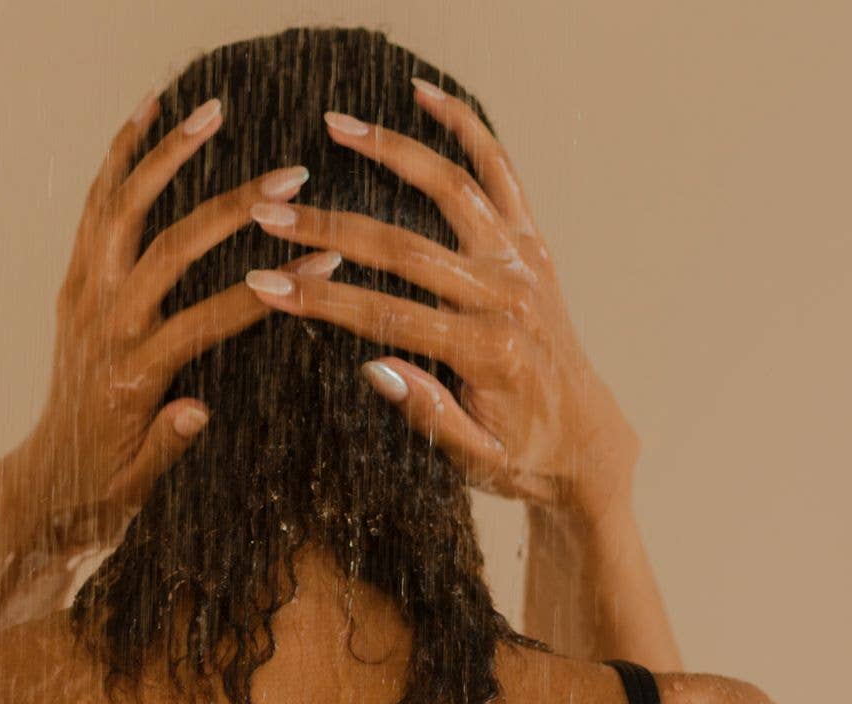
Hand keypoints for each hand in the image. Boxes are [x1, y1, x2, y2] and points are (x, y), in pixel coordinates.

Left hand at [0, 94, 341, 552]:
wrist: (50, 480)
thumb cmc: (109, 487)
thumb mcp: (141, 485)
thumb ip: (167, 445)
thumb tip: (197, 414)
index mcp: (132, 377)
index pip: (207, 320)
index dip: (267, 289)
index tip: (323, 256)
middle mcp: (104, 327)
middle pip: (168, 250)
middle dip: (232, 209)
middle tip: (289, 176)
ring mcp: (84, 297)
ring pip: (121, 211)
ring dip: (165, 157)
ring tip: (211, 110)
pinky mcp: (75, 281)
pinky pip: (94, 209)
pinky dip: (118, 158)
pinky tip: (148, 115)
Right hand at [240, 79, 639, 513]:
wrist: (587, 442)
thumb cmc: (523, 455)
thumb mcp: (474, 459)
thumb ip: (429, 413)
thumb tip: (374, 367)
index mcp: (489, 352)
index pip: (387, 316)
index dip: (320, 300)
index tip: (264, 284)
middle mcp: (510, 297)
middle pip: (406, 248)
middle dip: (330, 230)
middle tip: (271, 215)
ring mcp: (523, 262)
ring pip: (453, 190)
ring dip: (394, 153)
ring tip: (338, 127)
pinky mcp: (531, 245)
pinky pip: (501, 173)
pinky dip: (468, 129)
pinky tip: (425, 97)